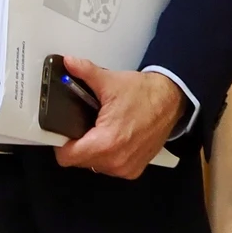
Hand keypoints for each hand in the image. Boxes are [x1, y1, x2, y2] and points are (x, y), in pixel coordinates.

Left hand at [54, 56, 183, 179]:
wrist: (172, 101)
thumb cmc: (144, 94)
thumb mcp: (110, 81)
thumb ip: (84, 72)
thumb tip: (69, 62)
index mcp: (106, 142)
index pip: (67, 157)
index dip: (60, 143)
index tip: (62, 131)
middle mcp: (116, 161)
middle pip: (79, 161)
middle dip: (76, 144)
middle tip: (81, 125)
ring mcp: (126, 168)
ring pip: (93, 165)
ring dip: (91, 151)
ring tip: (97, 130)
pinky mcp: (134, 170)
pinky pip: (109, 167)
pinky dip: (106, 156)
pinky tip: (110, 138)